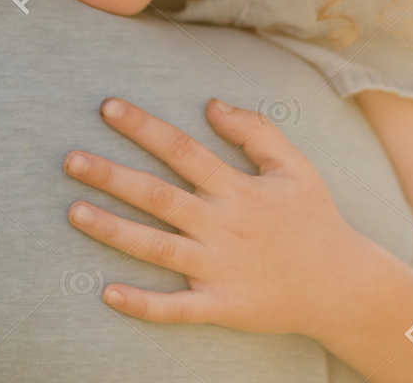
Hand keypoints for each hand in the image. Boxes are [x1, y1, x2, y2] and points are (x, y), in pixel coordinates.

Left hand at [62, 96, 369, 336]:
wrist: (343, 285)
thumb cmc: (315, 220)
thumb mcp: (294, 166)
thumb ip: (255, 131)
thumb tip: (212, 103)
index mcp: (238, 189)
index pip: (182, 149)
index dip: (144, 127)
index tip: (108, 108)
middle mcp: (223, 226)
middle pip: (158, 196)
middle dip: (112, 176)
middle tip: (70, 160)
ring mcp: (219, 269)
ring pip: (156, 248)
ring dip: (113, 230)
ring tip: (73, 212)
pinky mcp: (221, 307)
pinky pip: (176, 308)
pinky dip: (142, 304)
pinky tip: (107, 293)